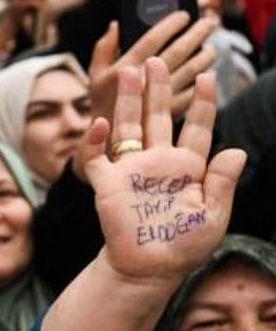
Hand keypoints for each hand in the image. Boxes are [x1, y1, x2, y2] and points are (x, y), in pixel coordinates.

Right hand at [77, 12, 217, 180]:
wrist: (106, 152)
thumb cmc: (102, 106)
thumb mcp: (94, 77)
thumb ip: (103, 49)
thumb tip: (117, 25)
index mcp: (119, 73)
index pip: (150, 42)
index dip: (168, 26)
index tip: (183, 15)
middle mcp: (139, 87)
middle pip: (174, 55)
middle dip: (193, 35)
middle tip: (209, 22)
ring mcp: (156, 104)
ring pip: (187, 74)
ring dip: (203, 58)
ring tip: (211, 48)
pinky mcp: (170, 117)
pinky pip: (190, 98)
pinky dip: (202, 85)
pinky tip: (208, 76)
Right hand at [81, 59, 243, 286]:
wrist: (148, 269)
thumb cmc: (183, 247)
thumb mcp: (213, 216)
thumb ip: (221, 182)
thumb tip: (236, 150)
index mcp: (186, 167)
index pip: (196, 127)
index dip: (202, 102)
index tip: (208, 76)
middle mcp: (157, 162)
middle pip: (157, 117)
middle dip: (158, 89)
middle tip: (156, 60)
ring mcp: (130, 171)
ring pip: (127, 126)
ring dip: (128, 101)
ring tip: (129, 72)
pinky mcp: (105, 184)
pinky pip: (95, 158)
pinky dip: (94, 141)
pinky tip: (99, 123)